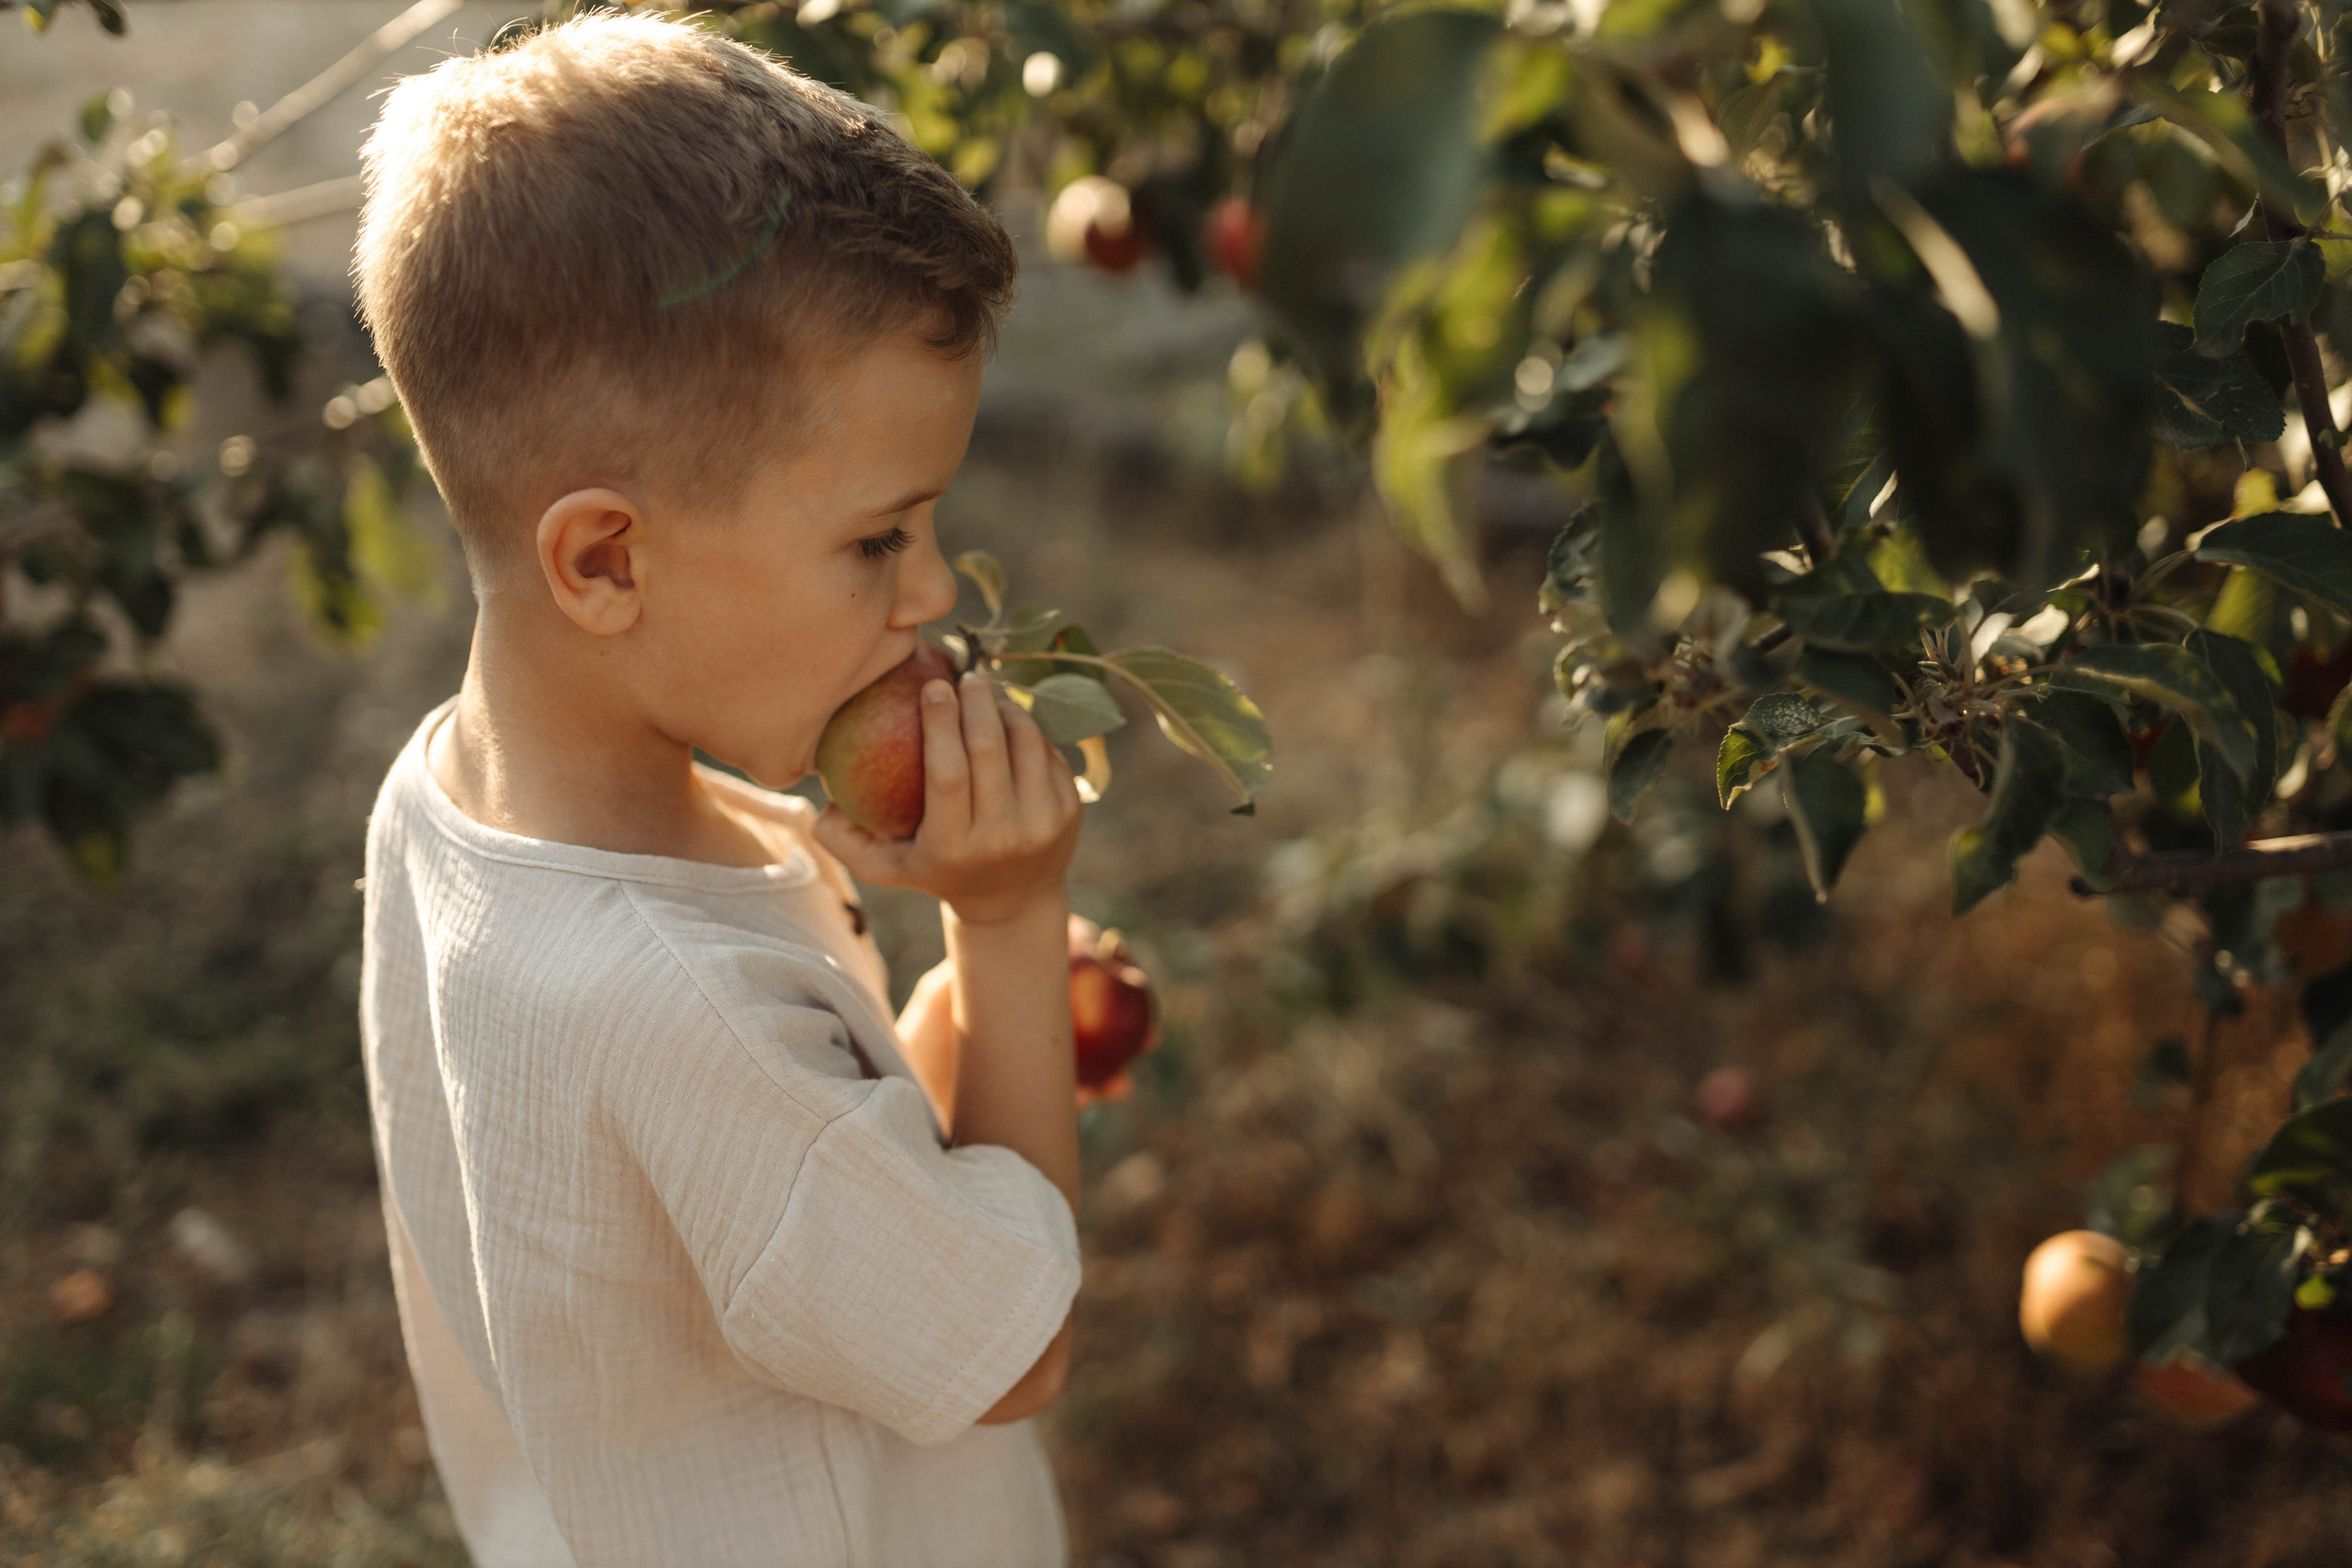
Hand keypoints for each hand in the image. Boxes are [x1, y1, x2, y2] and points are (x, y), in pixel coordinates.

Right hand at [815, 669, 1081, 925]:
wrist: (1013, 902)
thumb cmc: (934, 870)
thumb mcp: (884, 868)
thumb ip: (842, 839)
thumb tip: (823, 799)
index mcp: (954, 847)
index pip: (947, 773)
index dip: (940, 724)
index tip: (932, 687)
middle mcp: (1003, 837)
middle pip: (989, 749)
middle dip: (975, 701)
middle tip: (963, 677)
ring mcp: (1044, 823)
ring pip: (1025, 742)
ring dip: (1004, 709)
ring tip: (984, 695)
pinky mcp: (1070, 810)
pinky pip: (1047, 751)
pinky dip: (1026, 728)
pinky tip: (1007, 720)